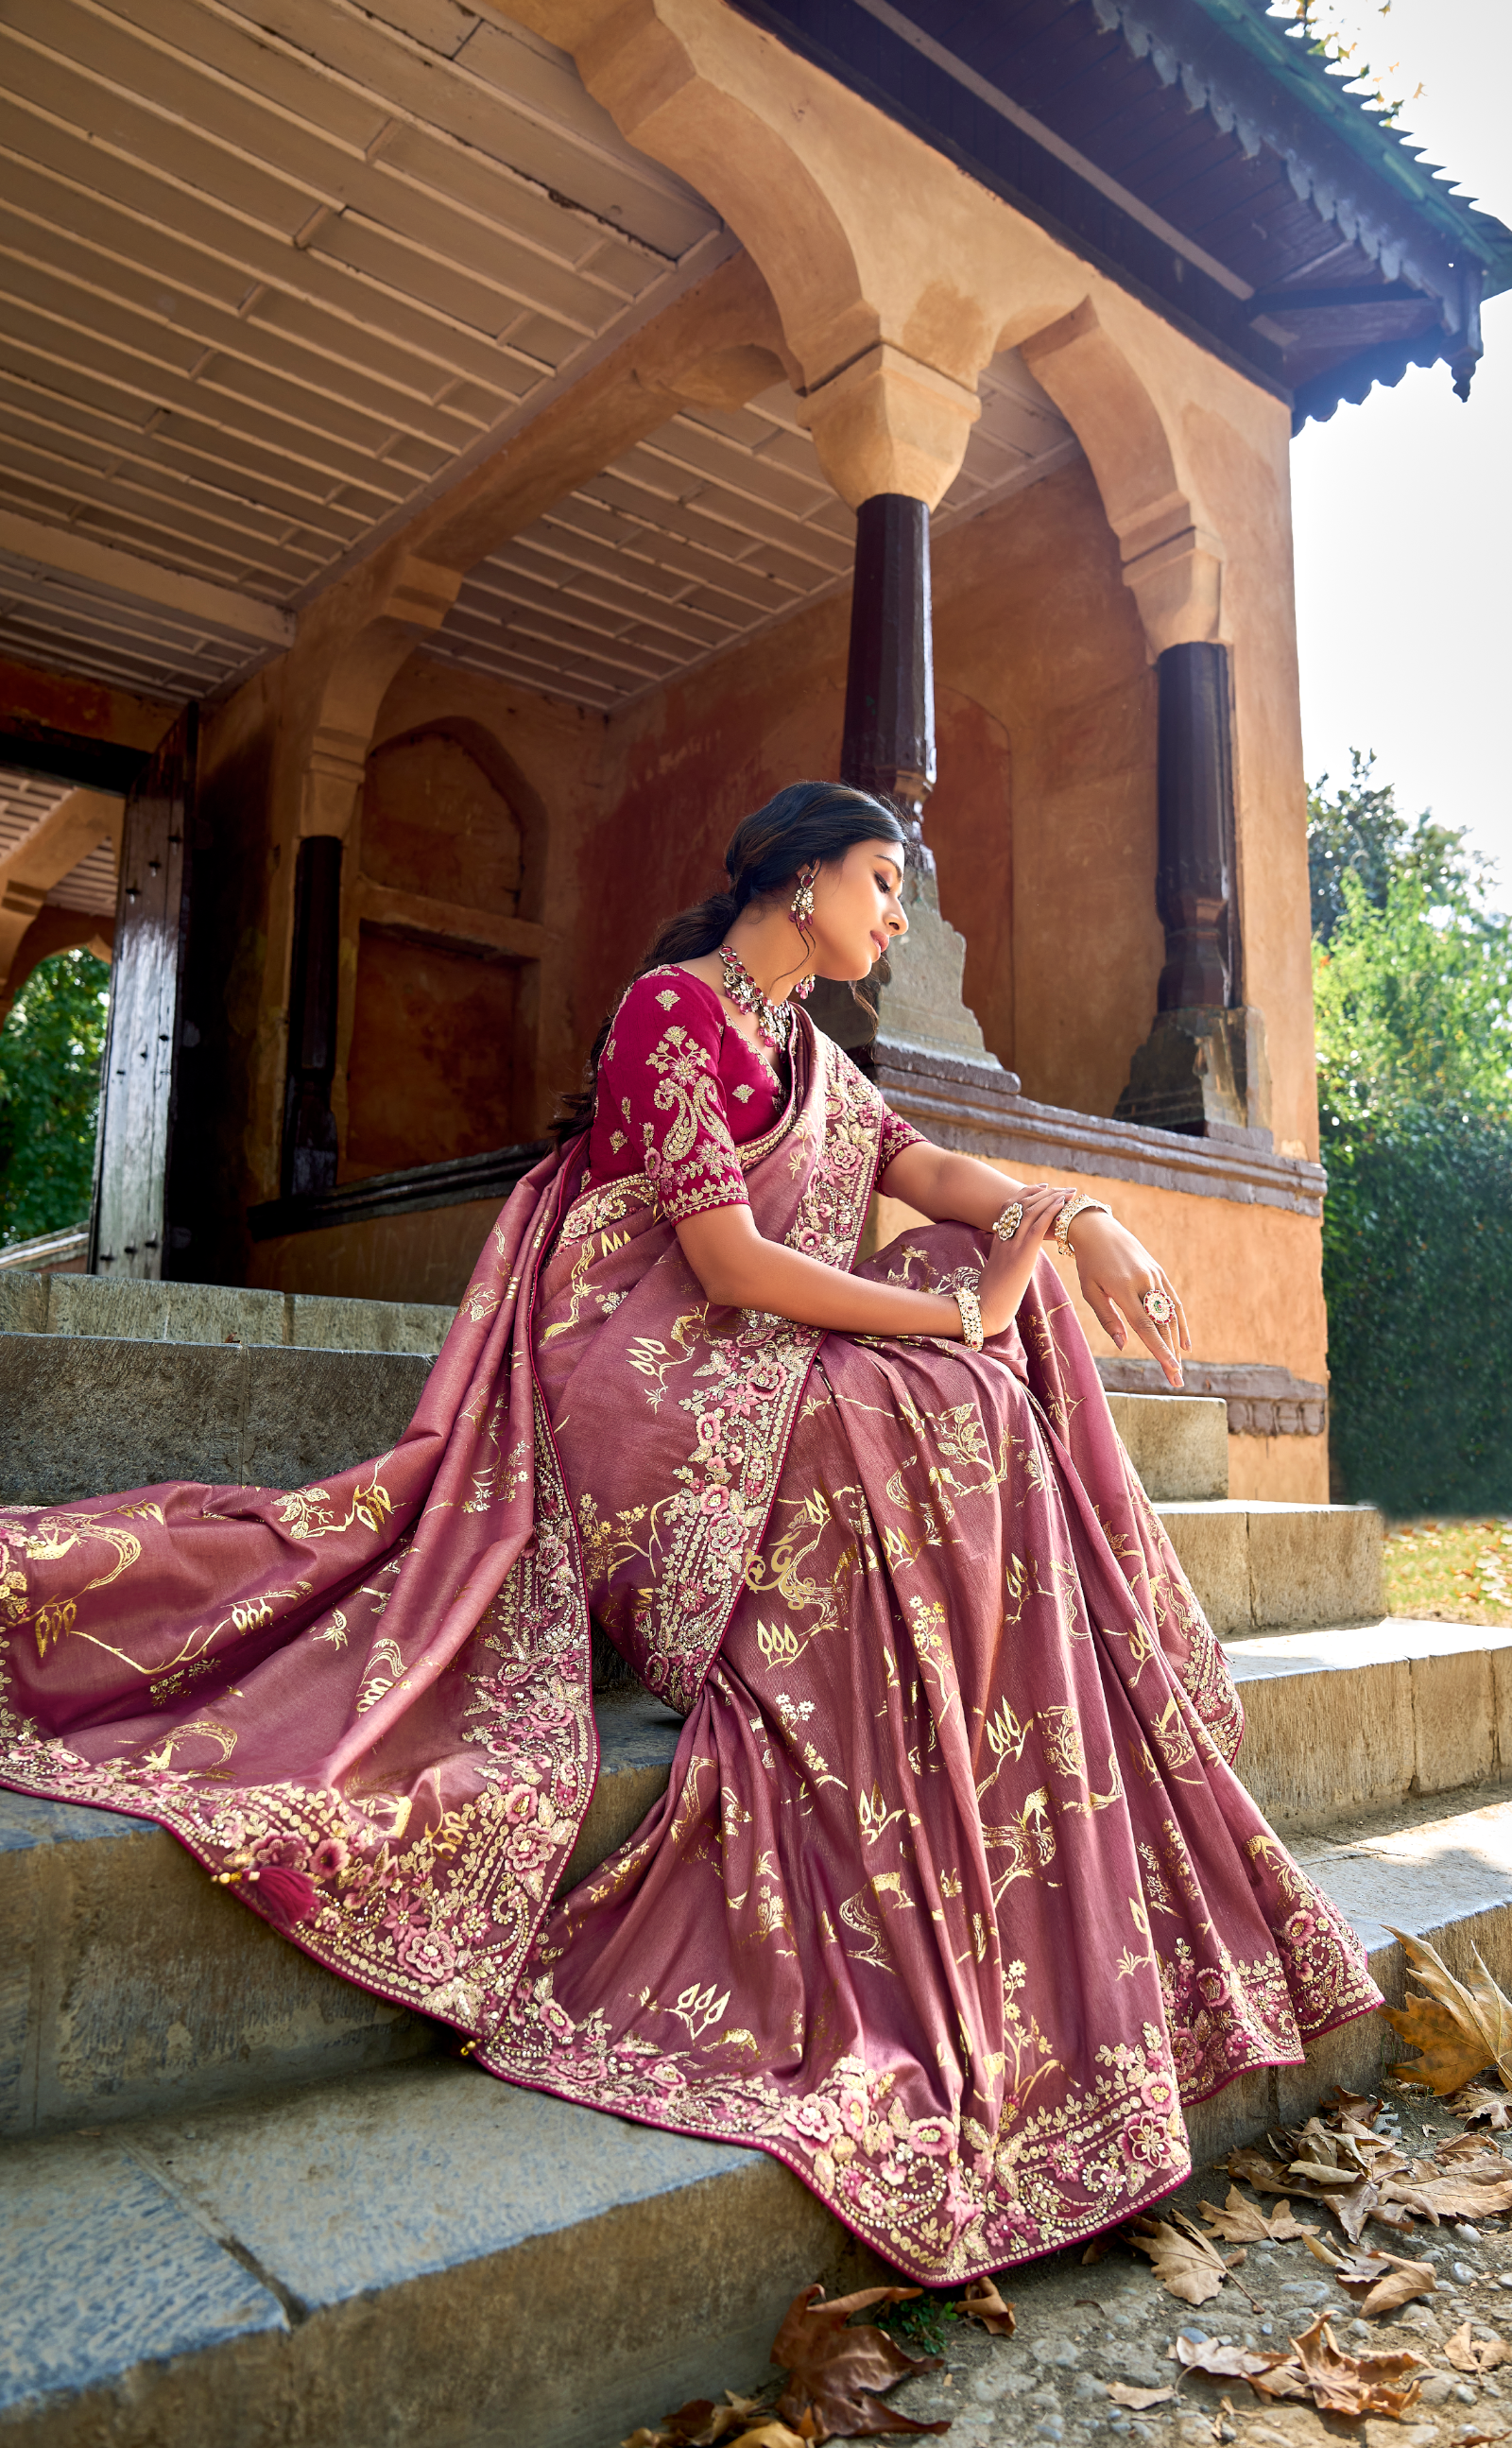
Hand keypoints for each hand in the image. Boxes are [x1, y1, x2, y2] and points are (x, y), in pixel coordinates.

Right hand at [978, 1184, 1065, 1336]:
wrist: (984, 1308)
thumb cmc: (990, 1296)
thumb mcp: (996, 1272)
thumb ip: (1005, 1260)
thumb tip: (1016, 1260)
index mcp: (997, 1241)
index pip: (1009, 1208)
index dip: (1026, 1194)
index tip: (1042, 1188)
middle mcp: (1003, 1238)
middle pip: (1022, 1204)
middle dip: (1044, 1193)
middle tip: (1062, 1189)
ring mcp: (1012, 1245)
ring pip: (1031, 1211)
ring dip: (1052, 1198)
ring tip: (1068, 1193)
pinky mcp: (1022, 1254)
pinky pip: (1037, 1226)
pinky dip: (1050, 1212)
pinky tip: (1061, 1204)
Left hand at [1064, 1211, 1188, 1388]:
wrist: (1099, 1229)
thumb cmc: (1089, 1263)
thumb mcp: (1090, 1291)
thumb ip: (1107, 1319)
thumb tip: (1122, 1345)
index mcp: (1123, 1289)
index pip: (1145, 1326)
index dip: (1159, 1349)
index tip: (1171, 1368)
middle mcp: (1143, 1282)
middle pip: (1161, 1325)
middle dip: (1170, 1354)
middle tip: (1176, 1381)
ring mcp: (1154, 1276)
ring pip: (1170, 1315)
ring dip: (1176, 1343)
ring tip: (1178, 1367)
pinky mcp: (1159, 1272)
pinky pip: (1173, 1300)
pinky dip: (1180, 1321)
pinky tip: (1184, 1342)